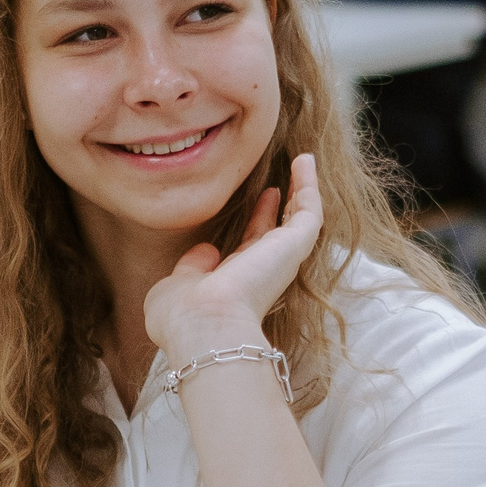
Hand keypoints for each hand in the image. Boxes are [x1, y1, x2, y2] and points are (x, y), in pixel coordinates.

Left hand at [144, 152, 324, 362]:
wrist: (204, 326)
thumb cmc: (183, 317)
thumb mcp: (176, 287)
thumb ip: (190, 268)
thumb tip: (206, 251)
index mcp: (237, 283)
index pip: (252, 246)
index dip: (258, 221)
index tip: (261, 198)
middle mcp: (264, 271)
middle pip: (280, 232)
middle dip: (283, 206)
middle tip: (284, 180)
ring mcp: (282, 259)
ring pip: (301, 219)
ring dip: (303, 189)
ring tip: (304, 161)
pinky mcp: (294, 246)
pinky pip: (309, 209)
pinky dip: (308, 184)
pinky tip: (305, 160)